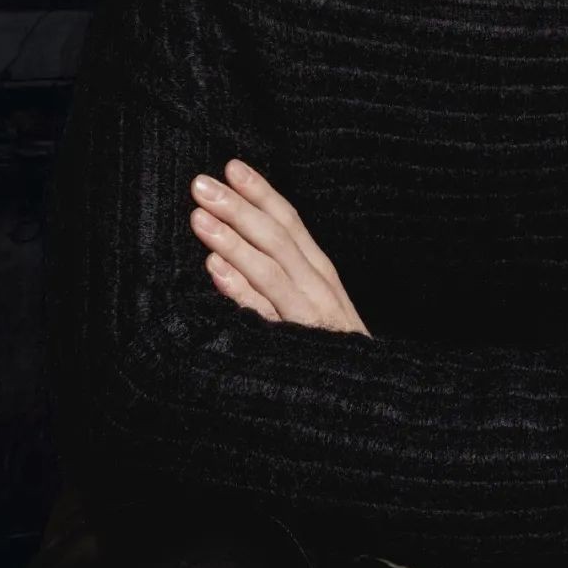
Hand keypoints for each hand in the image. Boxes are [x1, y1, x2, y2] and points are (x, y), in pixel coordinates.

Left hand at [189, 159, 371, 335]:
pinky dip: (241, 290)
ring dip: (233, 240)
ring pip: (270, 269)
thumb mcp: (314, 304)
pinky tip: (216, 270)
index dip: (261, 192)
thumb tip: (237, 247)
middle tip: (201, 183)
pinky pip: (266, 315)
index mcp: (320, 272)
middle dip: (238, 207)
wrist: (368, 401)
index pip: (290, 222)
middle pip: (277, 237)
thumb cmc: (332, 351)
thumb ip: (285, 274)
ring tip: (200, 218)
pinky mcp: (298, 346)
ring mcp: (310, 316)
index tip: (232, 166)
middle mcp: (318, 287)